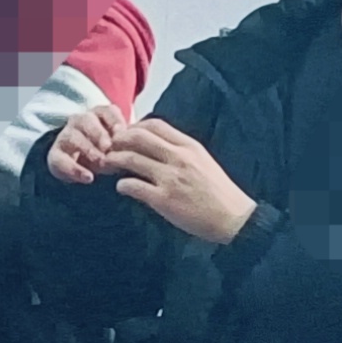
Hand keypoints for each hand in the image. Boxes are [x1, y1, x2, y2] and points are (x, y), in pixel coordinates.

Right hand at [45, 102, 132, 184]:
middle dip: (99, 133)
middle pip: (87, 120)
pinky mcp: (55, 156)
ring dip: (88, 149)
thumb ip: (125, 144)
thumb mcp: (119, 147)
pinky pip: (60, 160)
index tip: (123, 133)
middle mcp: (80, 122)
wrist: (81, 170)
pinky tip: (87, 178)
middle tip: (109, 147)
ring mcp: (65, 137)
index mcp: (99, 116)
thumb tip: (137, 149)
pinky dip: (74, 169)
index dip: (115, 121)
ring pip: (72, 136)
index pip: (107, 111)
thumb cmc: (106, 155)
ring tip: (100, 162)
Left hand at [102, 119, 257, 245]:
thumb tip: (156, 145)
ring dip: (114, 160)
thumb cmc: (218, 191)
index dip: (133, 126)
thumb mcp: (202, 161)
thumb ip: (181, 151)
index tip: (124, 134)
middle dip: (118, 140)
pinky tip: (121, 187)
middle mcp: (179, 158)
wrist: (234, 218)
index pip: (154, 124)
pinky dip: (122, 185)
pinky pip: (134, 186)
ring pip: (131, 159)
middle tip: (109, 147)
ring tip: (107, 165)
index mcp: (189, 146)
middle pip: (138, 137)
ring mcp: (171, 178)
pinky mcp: (164, 200)